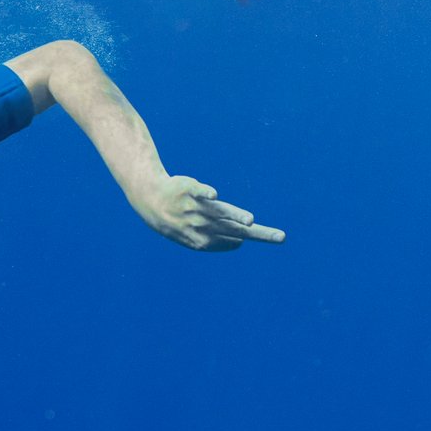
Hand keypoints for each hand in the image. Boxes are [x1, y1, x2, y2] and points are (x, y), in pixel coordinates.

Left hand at [133, 175, 284, 251]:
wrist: (149, 200)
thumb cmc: (176, 219)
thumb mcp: (194, 233)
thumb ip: (219, 237)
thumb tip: (242, 241)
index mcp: (204, 241)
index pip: (233, 239)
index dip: (242, 237)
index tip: (246, 236)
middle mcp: (202, 226)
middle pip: (235, 230)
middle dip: (258, 234)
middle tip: (280, 237)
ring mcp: (195, 208)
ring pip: (219, 213)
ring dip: (235, 216)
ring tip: (249, 220)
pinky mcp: (189, 189)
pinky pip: (198, 192)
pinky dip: (205, 193)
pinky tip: (213, 195)